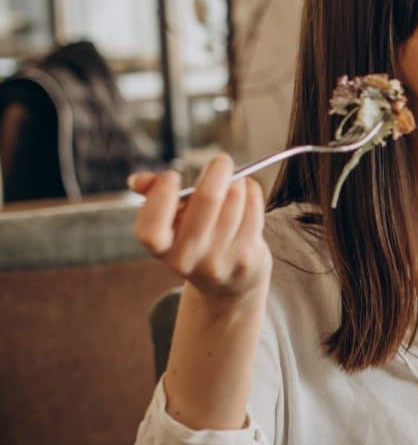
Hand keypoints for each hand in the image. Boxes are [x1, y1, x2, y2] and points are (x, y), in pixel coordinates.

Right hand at [130, 154, 271, 303]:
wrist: (229, 284)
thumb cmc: (196, 238)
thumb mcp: (171, 223)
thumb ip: (154, 197)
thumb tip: (138, 180)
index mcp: (163, 249)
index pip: (151, 230)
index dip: (159, 197)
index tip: (172, 175)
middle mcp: (189, 259)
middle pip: (208, 201)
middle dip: (217, 172)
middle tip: (221, 160)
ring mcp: (220, 260)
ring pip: (235, 199)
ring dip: (238, 181)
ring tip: (235, 180)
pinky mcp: (247, 257)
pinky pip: (254, 209)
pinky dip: (252, 192)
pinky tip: (248, 191)